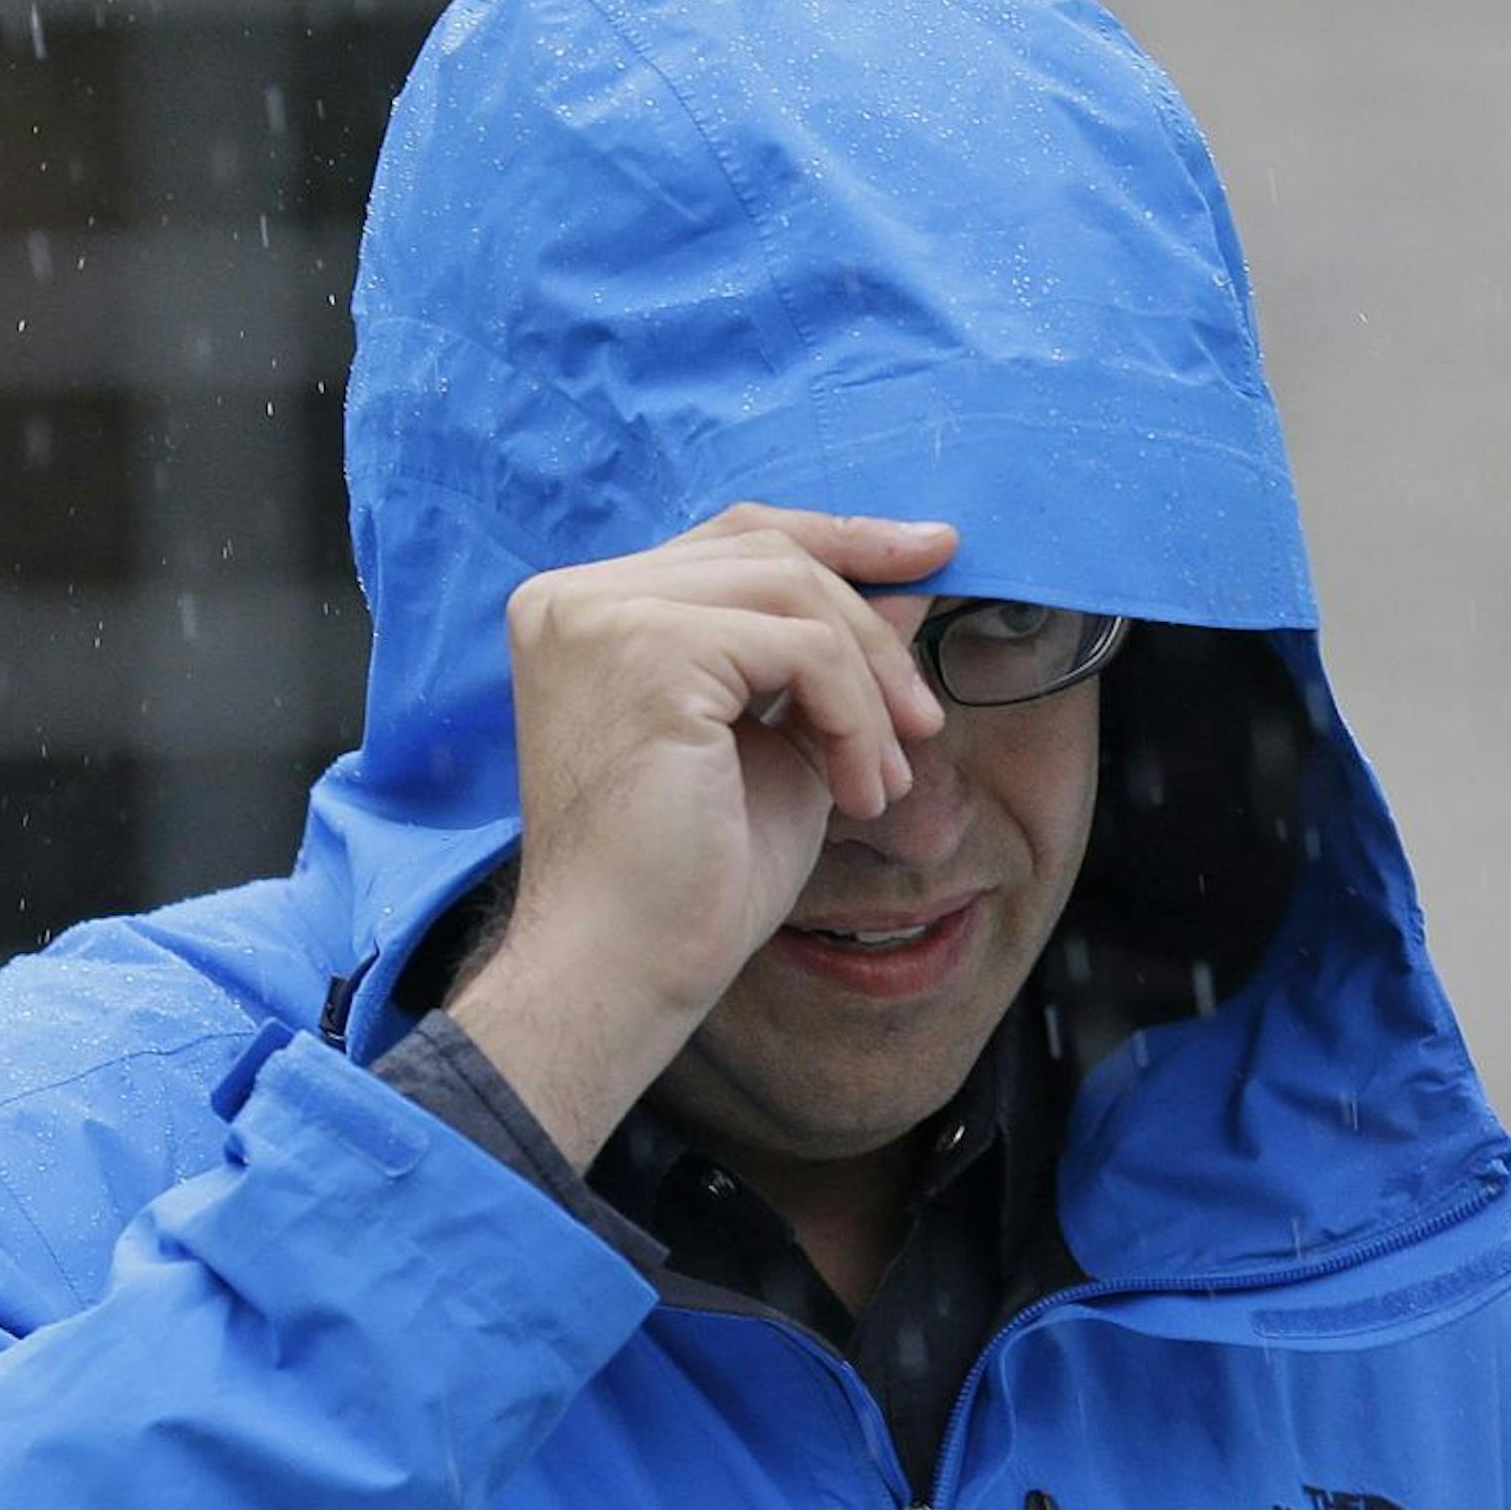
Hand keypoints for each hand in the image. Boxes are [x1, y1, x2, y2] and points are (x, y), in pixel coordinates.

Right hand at [446, 503, 956, 1166]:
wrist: (625, 970)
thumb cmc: (686, 879)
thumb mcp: (780, 739)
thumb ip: (827, 654)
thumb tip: (909, 581)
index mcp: (586, 611)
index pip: (734, 540)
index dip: (840, 540)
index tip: (933, 554)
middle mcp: (578, 598)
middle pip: (769, 549)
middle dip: (872, 620)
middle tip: (928, 714)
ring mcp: (605, 616)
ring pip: (795, 592)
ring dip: (870, 686)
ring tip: (889, 777)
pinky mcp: (649, 649)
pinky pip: (803, 649)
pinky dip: (855, 720)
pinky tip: (860, 793)